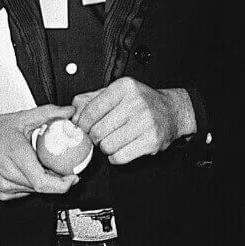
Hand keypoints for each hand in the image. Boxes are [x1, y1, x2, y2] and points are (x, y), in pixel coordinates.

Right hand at [0, 105, 80, 200]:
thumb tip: (67, 112)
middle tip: (62, 167)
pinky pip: (23, 192)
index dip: (63, 184)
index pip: (43, 182)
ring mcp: (3, 187)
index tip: (73, 177)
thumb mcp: (19, 118)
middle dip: (55, 178)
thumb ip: (47, 113)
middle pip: (41, 186)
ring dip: (42, 180)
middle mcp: (8, 175)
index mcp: (15, 156)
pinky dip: (29, 183)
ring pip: (33, 190)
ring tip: (39, 164)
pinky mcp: (0, 194)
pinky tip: (25, 170)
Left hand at [72, 78, 194, 164]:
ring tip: (111, 141)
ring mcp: (145, 122)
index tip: (82, 128)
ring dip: (105, 148)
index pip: (92, 110)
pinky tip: (120, 149)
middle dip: (93, 137)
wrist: (172, 112)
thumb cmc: (140, 102)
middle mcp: (136, 103)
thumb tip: (72, 115)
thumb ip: (90, 100)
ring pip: (107, 145)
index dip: (83, 123)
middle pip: (98, 130)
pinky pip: (120, 157)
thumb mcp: (116, 93)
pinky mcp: (152, 141)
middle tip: (98, 136)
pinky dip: (115, 157)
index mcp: (124, 87)